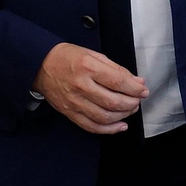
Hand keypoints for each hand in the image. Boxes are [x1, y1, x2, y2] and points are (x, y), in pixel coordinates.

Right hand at [33, 42, 148, 134]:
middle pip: (113, 102)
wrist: (41, 66)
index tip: (144, 90)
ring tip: (131, 109)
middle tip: (138, 99)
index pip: (119, 82)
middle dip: (132, 103)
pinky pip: (91, 126)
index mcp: (88, 68)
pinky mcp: (69, 113)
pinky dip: (108, 129)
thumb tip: (137, 82)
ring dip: (123, 116)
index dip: (136, 89)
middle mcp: (81, 86)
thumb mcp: (95, 55)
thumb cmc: (69, 58)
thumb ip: (117, 69)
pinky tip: (120, 125)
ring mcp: (74, 102)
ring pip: (104, 116)